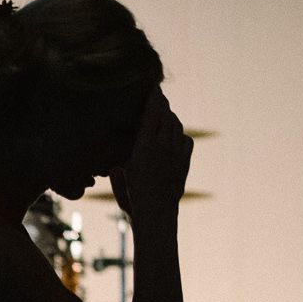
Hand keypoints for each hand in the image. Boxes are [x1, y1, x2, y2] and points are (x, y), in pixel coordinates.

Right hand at [109, 89, 192, 227]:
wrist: (157, 215)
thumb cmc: (132, 199)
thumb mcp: (120, 178)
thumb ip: (118, 164)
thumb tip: (116, 162)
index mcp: (143, 146)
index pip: (152, 113)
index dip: (153, 97)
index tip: (152, 86)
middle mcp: (161, 146)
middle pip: (166, 115)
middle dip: (162, 103)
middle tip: (158, 95)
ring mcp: (175, 153)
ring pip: (176, 125)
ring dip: (170, 117)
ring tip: (164, 114)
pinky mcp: (185, 162)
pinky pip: (186, 140)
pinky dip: (180, 135)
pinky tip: (174, 137)